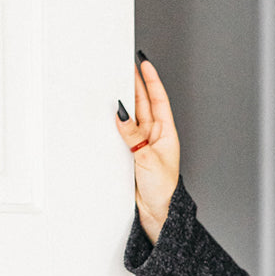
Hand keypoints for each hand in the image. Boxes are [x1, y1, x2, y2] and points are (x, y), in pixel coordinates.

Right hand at [115, 54, 180, 243]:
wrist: (157, 213)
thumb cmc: (162, 190)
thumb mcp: (147, 159)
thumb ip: (132, 136)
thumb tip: (121, 114)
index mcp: (166, 134)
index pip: (158, 100)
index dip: (152, 81)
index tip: (145, 62)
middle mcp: (155, 136)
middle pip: (144, 104)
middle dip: (135, 84)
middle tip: (125, 64)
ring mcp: (142, 144)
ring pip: (132, 116)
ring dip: (125, 99)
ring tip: (115, 80)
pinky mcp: (131, 153)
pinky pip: (122, 132)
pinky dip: (116, 120)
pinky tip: (108, 111)